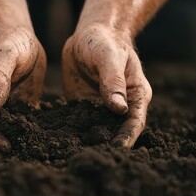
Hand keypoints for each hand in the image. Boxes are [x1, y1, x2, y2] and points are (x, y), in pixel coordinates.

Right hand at [0, 26, 45, 157]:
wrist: (17, 35)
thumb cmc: (7, 41)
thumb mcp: (4, 56)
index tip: (5, 144)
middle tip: (17, 156)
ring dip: (8, 145)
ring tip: (26, 155)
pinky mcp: (14, 108)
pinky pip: (17, 126)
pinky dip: (24, 135)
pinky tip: (36, 143)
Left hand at [63, 25, 151, 147]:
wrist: (89, 34)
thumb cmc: (104, 40)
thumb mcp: (108, 56)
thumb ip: (112, 81)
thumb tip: (119, 109)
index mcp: (135, 93)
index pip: (135, 121)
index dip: (127, 138)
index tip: (117, 152)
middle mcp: (121, 104)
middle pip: (117, 130)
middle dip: (107, 145)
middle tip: (93, 161)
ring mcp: (102, 106)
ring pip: (98, 129)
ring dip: (88, 142)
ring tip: (75, 157)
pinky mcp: (84, 106)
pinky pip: (79, 122)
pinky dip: (72, 132)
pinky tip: (59, 142)